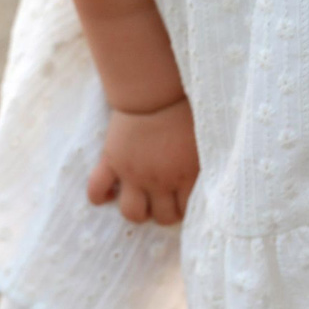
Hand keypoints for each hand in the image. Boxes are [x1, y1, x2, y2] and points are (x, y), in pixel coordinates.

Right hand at [86, 97, 199, 225]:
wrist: (153, 91)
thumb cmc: (184, 110)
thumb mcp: (204, 139)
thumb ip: (206, 164)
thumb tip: (211, 181)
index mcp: (186, 175)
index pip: (186, 210)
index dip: (184, 209)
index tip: (182, 201)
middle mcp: (160, 181)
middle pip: (162, 217)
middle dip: (163, 213)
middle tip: (162, 201)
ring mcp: (133, 174)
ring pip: (132, 213)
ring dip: (137, 212)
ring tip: (138, 200)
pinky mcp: (112, 162)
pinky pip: (97, 189)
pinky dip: (99, 196)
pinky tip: (107, 194)